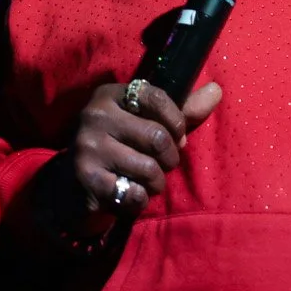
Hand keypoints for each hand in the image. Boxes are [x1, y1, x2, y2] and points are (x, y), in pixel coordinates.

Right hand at [42, 80, 221, 233]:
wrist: (74, 187)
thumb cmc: (121, 149)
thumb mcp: (148, 124)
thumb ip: (183, 110)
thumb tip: (217, 90)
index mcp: (110, 95)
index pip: (157, 98)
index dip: (176, 122)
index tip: (177, 136)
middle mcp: (94, 115)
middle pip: (157, 137)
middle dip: (168, 159)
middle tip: (159, 165)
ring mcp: (87, 147)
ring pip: (149, 169)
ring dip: (155, 183)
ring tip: (143, 181)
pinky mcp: (86, 179)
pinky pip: (135, 194)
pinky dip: (139, 201)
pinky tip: (127, 194)